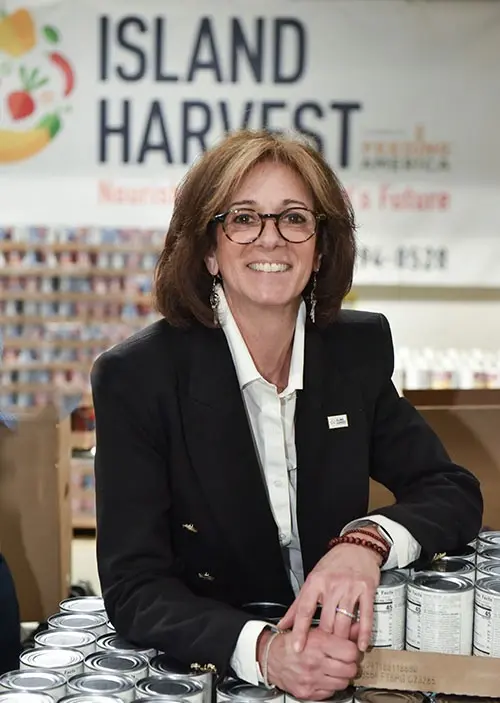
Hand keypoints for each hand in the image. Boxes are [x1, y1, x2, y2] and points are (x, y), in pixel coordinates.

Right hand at [259, 627, 358, 699]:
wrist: (270, 657)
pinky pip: (331, 692)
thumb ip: (339, 630)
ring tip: (335, 668)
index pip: (351, 652)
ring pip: (343, 683)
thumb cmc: (292, 642)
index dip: (353, 650)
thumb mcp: (315, 630)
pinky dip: (331, 685)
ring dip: (342, 676)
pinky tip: (325, 676)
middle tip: (345, 660)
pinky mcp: (308, 692)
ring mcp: (311, 679)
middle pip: (350, 669)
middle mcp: (315, 662)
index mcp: (318, 643)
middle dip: (350, 664)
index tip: (351, 649)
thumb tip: (358, 629)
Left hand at [278, 535, 381, 652]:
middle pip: (326, 621)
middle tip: (323, 654)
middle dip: (325, 640)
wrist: (357, 547)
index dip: (299, 630)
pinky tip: (360, 644)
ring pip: (344, 621)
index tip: (297, 646)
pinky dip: (363, 633)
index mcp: (315, 582)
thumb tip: (283, 624)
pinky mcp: (366, 590)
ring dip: (343, 640)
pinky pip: (365, 616)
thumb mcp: (312, 579)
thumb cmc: (333, 564)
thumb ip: (297, 605)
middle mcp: (332, 585)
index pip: (304, 609)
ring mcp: (350, 588)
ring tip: (340, 653)